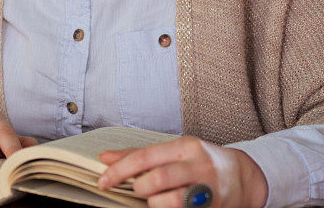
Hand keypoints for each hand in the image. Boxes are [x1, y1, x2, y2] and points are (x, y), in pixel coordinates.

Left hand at [96, 135, 267, 206]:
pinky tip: (166, 206)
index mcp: (184, 147)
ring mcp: (209, 189)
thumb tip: (104, 158)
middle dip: (139, 188)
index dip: (119, 170)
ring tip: (154, 199)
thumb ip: (139, 155)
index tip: (103, 181)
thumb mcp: (173, 151)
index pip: (144, 157)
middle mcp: (198, 165)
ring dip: (154, 204)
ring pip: (172, 201)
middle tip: (136, 190)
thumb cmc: (200, 161)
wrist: (244, 177)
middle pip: (157, 179)